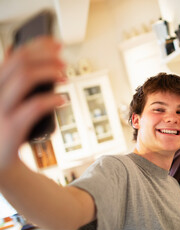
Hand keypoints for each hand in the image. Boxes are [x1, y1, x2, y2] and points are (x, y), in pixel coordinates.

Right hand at [0, 37, 64, 170]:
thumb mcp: (6, 101)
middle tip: (64, 60)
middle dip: (46, 56)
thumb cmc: (6, 130)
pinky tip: (63, 99)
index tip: (56, 42)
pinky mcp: (10, 127)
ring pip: (24, 78)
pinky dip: (51, 99)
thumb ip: (11, 79)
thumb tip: (16, 50)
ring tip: (65, 76)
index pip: (14, 56)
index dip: (37, 45)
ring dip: (49, 72)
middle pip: (20, 62)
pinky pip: (33, 106)